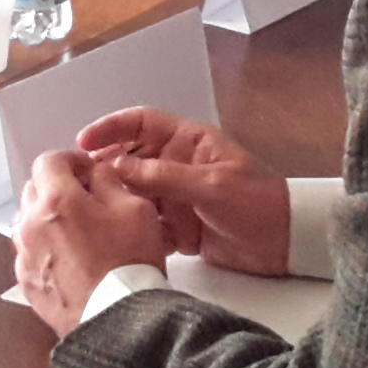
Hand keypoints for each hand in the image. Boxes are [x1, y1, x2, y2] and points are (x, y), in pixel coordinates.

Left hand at [13, 150, 170, 336]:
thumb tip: (95, 173)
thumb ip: (108, 181)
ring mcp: (25, 255)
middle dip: (57, 187)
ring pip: (29, 221)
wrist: (117, 321)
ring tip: (78, 232)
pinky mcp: (27, 282)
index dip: (70, 160)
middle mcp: (31, 224)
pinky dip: (45, 247)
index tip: (88, 171)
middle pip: (34, 189)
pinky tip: (71, 259)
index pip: (49, 161)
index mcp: (56, 200)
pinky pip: (30, 252)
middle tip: (86, 199)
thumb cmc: (129, 262)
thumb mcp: (135, 208)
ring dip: (48, 218)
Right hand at [79, 106, 289, 275]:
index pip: (141, 124)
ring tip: (94, 212)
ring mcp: (176, 197)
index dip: (111, 128)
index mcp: (189, 142)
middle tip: (81, 183)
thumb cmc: (260, 201)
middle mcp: (177, 166)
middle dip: (105, 169)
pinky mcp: (178, 227)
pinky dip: (133, 228)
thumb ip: (164, 176)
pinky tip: (120, 236)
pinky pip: (145, 223)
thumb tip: (117, 166)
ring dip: (117, 201)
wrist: (286, 242)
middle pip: (129, 160)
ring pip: (133, 194)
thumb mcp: (212, 184)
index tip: (85, 141)